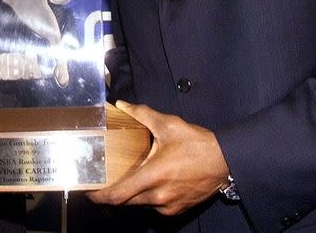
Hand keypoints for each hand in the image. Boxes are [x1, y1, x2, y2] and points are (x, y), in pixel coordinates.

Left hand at [87, 101, 229, 215]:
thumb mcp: (169, 125)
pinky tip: (151, 182)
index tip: (89, 192)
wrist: (225, 161)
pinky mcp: (177, 210)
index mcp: (153, 176)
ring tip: (130, 178)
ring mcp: (168, 206)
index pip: (118, 196)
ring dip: (132, 195)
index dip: (100, 197)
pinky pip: (155, 207)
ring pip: (140, 205)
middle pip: (125, 203)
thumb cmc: (197, 144)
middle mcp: (158, 196)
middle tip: (105, 181)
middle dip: (113, 195)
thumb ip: (142, 114)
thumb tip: (122, 105)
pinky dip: (148, 197)